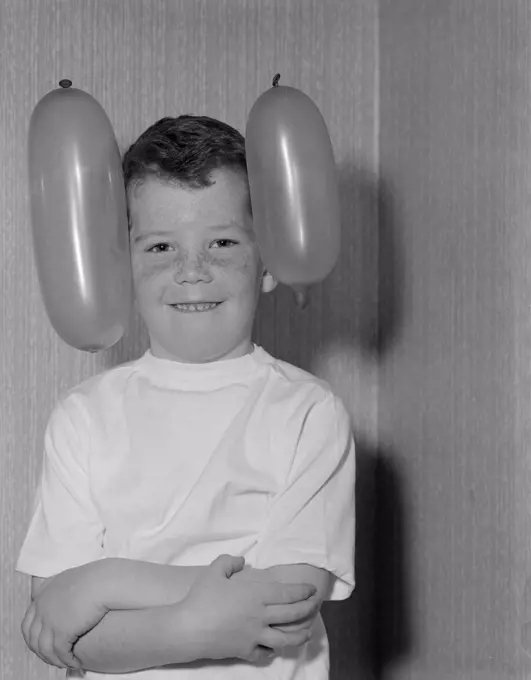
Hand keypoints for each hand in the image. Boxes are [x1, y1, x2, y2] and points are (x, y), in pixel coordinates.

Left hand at [21, 565, 107, 669]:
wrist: (102, 581)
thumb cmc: (93, 577)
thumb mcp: (68, 579)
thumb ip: (58, 590)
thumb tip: (64, 599)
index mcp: (42, 596)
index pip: (27, 624)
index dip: (32, 638)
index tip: (41, 645)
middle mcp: (42, 610)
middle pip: (33, 640)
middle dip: (42, 653)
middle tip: (53, 658)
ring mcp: (50, 622)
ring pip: (45, 650)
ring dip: (55, 660)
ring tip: (65, 663)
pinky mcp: (63, 632)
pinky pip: (61, 653)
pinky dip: (67, 661)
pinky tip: (76, 663)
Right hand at [179, 554, 319, 664]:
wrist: (188, 628)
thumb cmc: (201, 597)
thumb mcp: (214, 571)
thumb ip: (229, 561)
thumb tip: (241, 560)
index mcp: (256, 595)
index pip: (287, 594)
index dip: (302, 591)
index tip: (312, 590)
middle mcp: (260, 616)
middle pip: (292, 614)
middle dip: (308, 609)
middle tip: (316, 605)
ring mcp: (254, 636)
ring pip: (285, 638)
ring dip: (299, 635)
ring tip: (307, 632)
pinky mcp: (245, 651)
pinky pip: (265, 653)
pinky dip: (272, 651)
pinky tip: (275, 648)